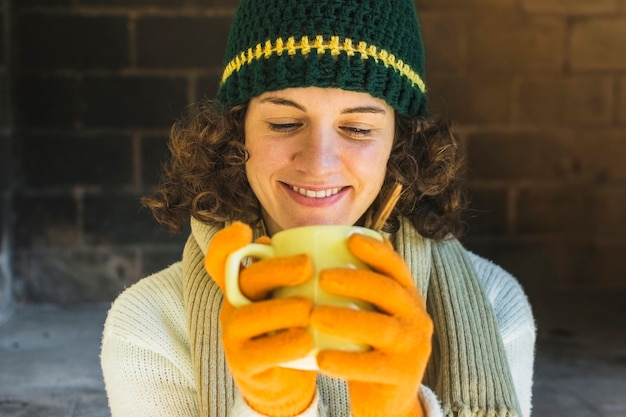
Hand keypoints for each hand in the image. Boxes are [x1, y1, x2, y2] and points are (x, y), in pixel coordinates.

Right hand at [204, 222, 317, 416]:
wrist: (285, 381)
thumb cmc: (292, 328)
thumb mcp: (293, 296)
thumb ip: (300, 272)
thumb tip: (326, 243)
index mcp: (243, 285)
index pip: (221, 260)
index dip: (225, 243)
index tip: (243, 229)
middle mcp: (233, 305)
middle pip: (245, 280)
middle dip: (276, 270)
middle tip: (308, 265)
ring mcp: (234, 336)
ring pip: (249, 317)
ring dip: (281, 309)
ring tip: (309, 307)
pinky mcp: (244, 365)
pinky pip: (260, 354)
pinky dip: (284, 346)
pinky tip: (307, 342)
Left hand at [311, 234, 432, 416]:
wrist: (387, 401)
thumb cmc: (369, 348)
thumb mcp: (370, 315)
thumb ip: (355, 290)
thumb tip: (316, 250)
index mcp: (408, 299)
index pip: (396, 268)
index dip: (376, 251)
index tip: (350, 238)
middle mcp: (416, 319)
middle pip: (389, 292)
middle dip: (356, 279)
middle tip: (322, 277)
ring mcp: (412, 349)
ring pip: (382, 328)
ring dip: (347, 319)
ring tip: (315, 315)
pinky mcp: (402, 376)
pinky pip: (372, 367)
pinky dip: (345, 362)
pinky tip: (319, 359)